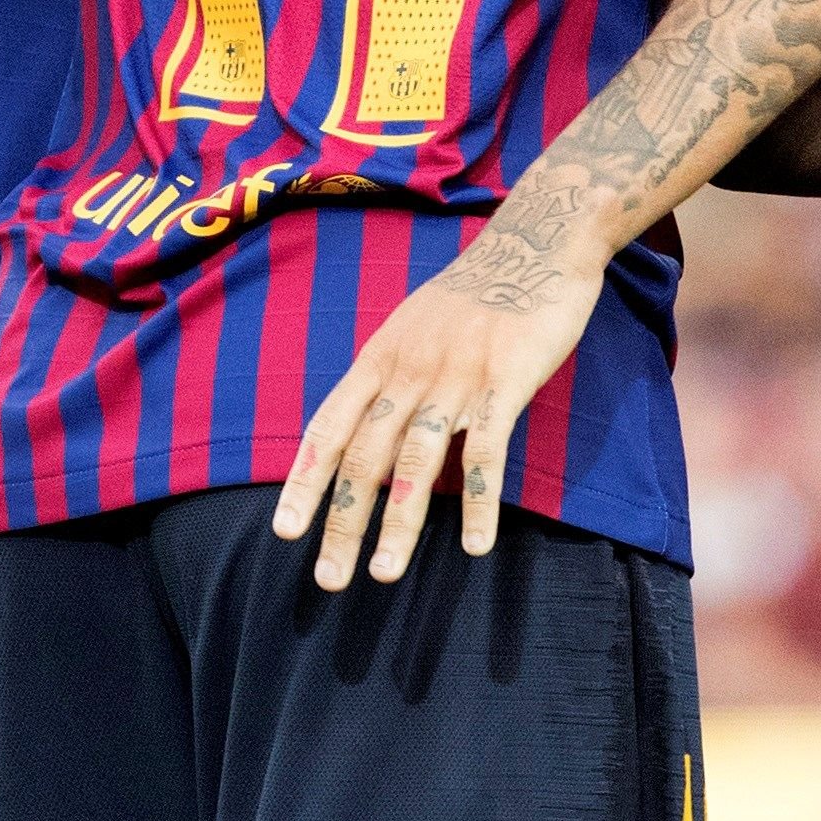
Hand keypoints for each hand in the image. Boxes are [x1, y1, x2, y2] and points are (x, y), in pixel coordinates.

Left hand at [273, 212, 604, 591]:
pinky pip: (486, 450)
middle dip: (343, 522)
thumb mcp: (414, 326)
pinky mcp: (506, 379)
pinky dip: (478, 502)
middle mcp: (408, 370)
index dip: (304, 481)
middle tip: (329, 580)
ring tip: (386, 574)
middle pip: (364, 456)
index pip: (328, 428)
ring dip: (398, 523)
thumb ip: (391, 377)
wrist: (536, 240)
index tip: (285, 531)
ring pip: (416, 461)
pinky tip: (475, 545)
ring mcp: (456, 375)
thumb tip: (368, 430)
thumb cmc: (476, 292)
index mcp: (380, 358)